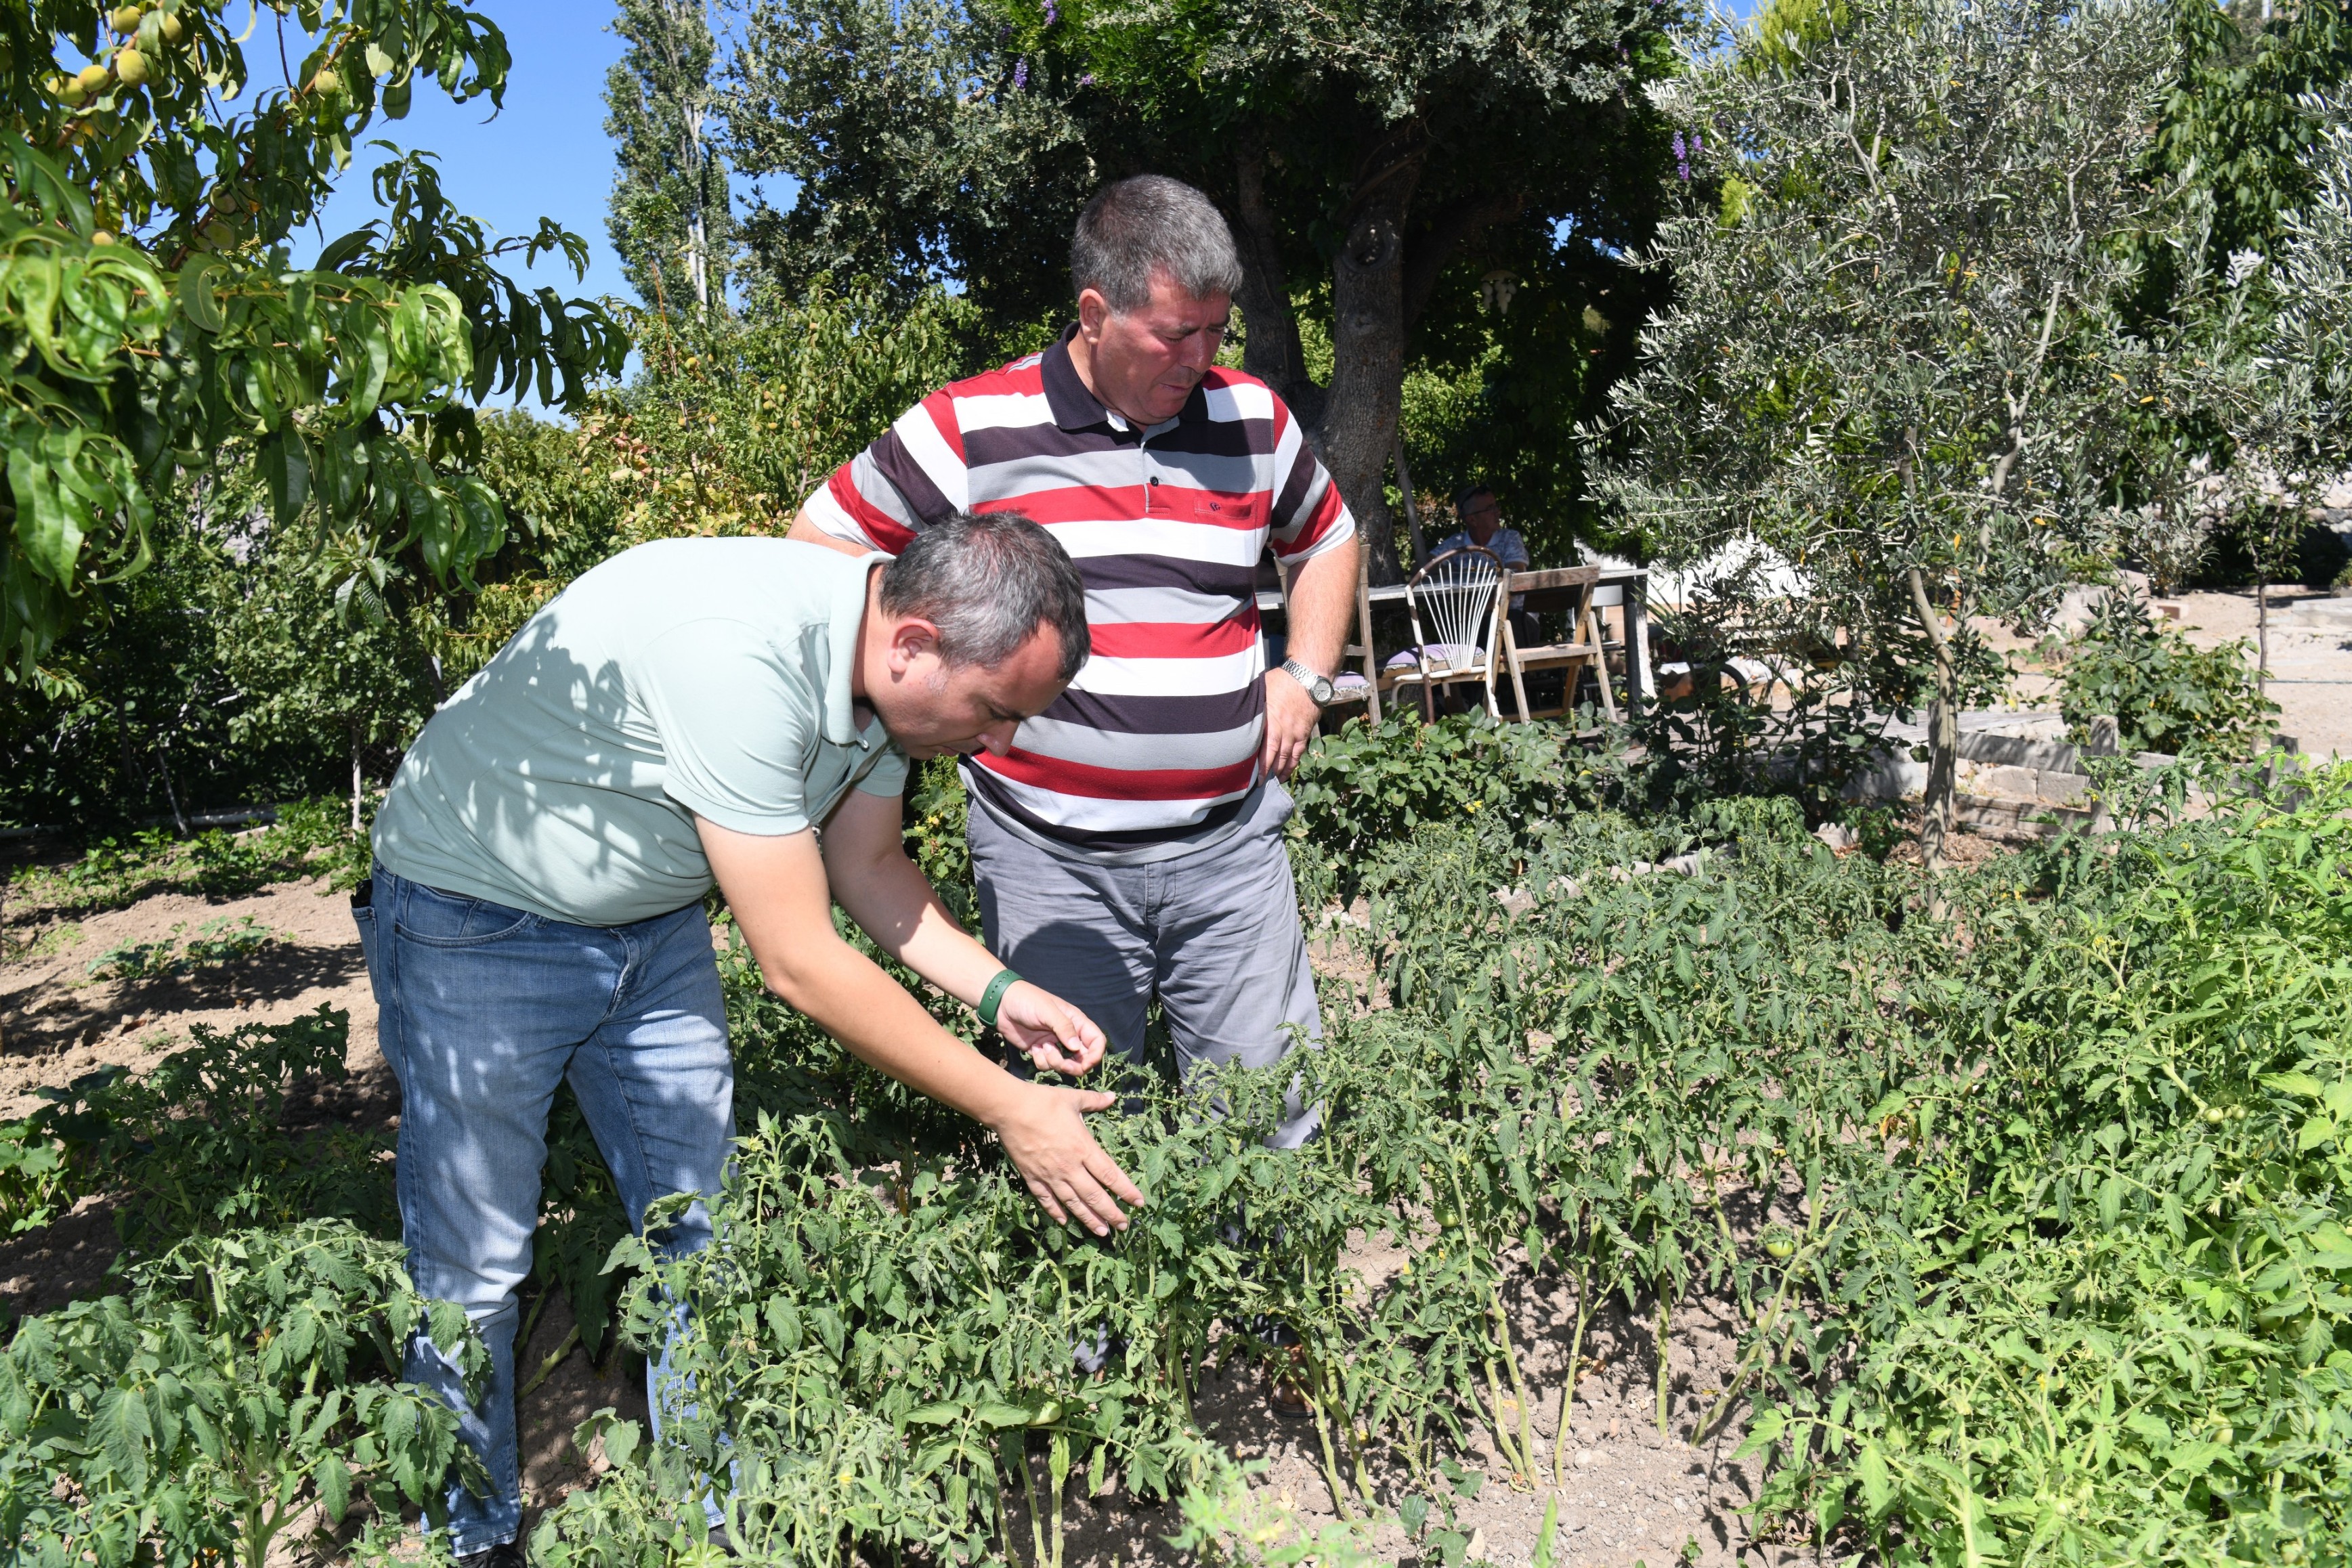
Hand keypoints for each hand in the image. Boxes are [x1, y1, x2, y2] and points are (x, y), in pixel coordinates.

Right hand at [990, 1081, 1145, 1234]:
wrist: (1010, 1110)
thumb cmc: (1043, 1102)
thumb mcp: (1073, 1098)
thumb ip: (1094, 1101)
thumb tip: (1112, 1096)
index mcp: (1083, 1148)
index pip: (1110, 1175)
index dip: (1127, 1191)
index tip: (1139, 1203)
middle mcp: (1070, 1167)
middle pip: (1095, 1196)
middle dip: (1112, 1213)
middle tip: (1124, 1225)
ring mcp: (1050, 1175)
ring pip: (1073, 1203)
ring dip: (1089, 1219)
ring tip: (1102, 1231)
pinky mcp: (1032, 1177)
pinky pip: (1047, 1199)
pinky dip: (1056, 1212)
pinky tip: (1065, 1222)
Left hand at [994, 981, 1107, 1075]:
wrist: (1001, 1004)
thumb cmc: (1027, 1001)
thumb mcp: (1047, 1011)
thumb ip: (1064, 1028)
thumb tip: (1077, 1047)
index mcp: (1076, 1021)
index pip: (1097, 1041)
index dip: (1096, 1055)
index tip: (1086, 1064)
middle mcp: (1068, 1035)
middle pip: (1083, 1059)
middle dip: (1074, 1066)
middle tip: (1062, 1065)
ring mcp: (1054, 1044)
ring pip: (1064, 1065)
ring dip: (1054, 1062)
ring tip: (1042, 1047)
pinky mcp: (1040, 1051)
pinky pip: (1047, 1065)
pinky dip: (1041, 1061)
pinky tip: (1033, 1048)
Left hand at [1262, 666, 1321, 780]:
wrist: (1308, 677)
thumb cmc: (1282, 680)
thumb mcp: (1262, 690)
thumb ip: (1252, 705)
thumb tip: (1236, 712)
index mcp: (1271, 720)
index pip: (1264, 748)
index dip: (1260, 765)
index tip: (1253, 776)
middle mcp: (1284, 729)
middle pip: (1276, 756)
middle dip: (1269, 771)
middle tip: (1260, 784)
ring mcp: (1296, 732)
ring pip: (1288, 756)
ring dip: (1281, 770)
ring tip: (1273, 781)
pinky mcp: (1305, 732)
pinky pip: (1299, 752)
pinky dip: (1293, 763)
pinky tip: (1287, 771)